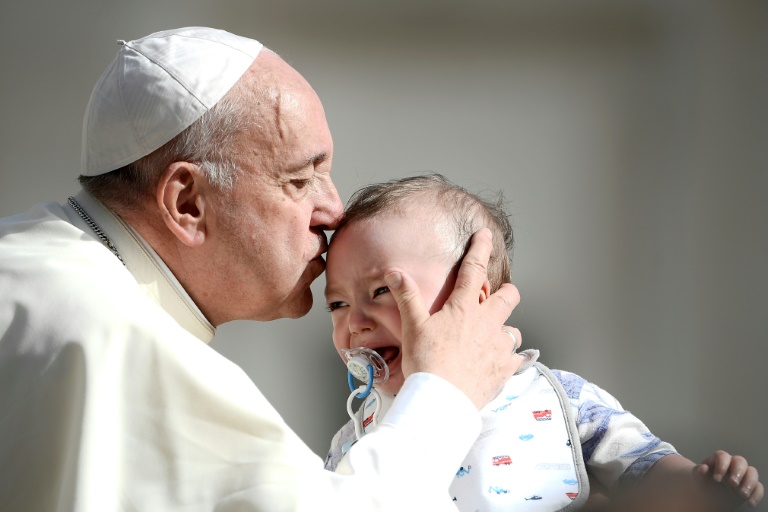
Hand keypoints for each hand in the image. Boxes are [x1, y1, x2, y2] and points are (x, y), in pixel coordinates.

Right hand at [384, 228, 521, 408]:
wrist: (441, 400)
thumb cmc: (426, 362)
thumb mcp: (413, 326)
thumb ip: (406, 296)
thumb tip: (395, 271)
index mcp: (464, 308)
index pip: (474, 269)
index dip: (480, 248)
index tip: (485, 235)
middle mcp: (487, 323)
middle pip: (508, 296)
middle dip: (505, 292)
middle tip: (495, 297)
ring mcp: (499, 347)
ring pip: (514, 329)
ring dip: (505, 329)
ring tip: (492, 337)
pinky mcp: (505, 370)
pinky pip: (517, 360)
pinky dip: (510, 359)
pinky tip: (501, 363)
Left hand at [696, 450, 763, 507]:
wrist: (708, 493)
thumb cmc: (702, 481)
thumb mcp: (697, 477)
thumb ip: (698, 472)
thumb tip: (703, 468)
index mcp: (719, 459)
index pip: (722, 456)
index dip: (721, 466)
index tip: (716, 479)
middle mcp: (732, 464)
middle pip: (740, 461)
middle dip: (738, 472)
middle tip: (732, 484)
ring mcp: (743, 475)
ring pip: (752, 472)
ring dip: (749, 483)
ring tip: (742, 494)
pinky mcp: (749, 486)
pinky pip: (758, 487)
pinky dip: (756, 494)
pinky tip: (749, 503)